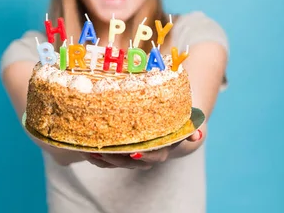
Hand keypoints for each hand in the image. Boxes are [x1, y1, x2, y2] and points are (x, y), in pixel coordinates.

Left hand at [81, 129, 202, 169]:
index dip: (144, 156)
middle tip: (101, 150)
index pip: (153, 157)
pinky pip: (107, 159)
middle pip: (130, 162)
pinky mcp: (121, 153)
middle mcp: (147, 157)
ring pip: (116, 162)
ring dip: (102, 158)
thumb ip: (192, 128)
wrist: (171, 126)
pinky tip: (85, 147)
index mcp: (162, 150)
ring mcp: (133, 157)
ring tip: (88, 150)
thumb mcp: (188, 122)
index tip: (134, 152)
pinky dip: (96, 156)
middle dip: (115, 158)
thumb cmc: (179, 121)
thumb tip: (198, 136)